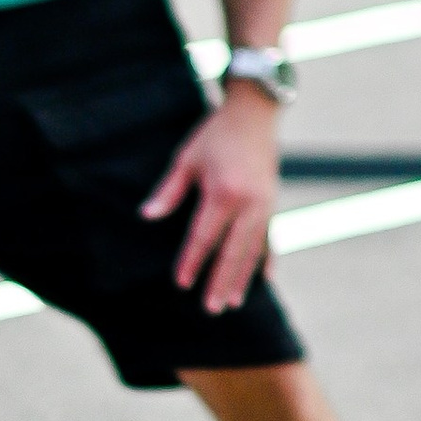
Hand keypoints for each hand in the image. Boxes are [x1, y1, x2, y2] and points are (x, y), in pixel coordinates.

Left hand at [144, 84, 280, 310]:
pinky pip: (271, 236)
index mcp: (223, 191)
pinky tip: (267, 278)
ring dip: (243, 276)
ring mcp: (265, 203)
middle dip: (221, 281)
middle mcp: (248, 202)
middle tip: (211, 309)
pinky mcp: (274, 201)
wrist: (256, 111)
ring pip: (254, 248)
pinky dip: (268, 258)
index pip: (204, 237)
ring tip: (233, 302)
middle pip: (232, 251)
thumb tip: (146, 216)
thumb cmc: (216, 133)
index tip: (181, 283)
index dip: (192, 261)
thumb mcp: (188, 157)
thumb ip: (169, 190)